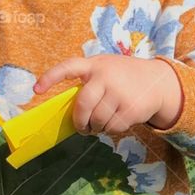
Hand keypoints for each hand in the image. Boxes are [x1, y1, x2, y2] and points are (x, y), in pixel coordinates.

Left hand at [33, 54, 182, 133]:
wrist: (158, 81)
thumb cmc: (123, 76)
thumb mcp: (106, 68)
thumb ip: (89, 81)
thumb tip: (71, 112)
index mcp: (95, 65)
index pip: (68, 67)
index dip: (50, 78)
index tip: (36, 90)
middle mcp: (105, 77)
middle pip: (82, 106)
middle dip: (79, 121)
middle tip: (82, 128)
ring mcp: (119, 93)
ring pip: (97, 120)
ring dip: (96, 127)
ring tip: (101, 124)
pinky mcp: (131, 109)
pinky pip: (112, 127)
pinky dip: (110, 129)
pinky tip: (117, 121)